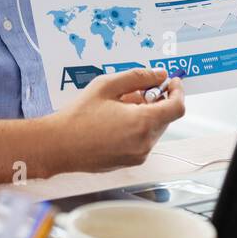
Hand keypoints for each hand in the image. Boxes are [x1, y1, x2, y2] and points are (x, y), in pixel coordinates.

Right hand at [47, 67, 184, 172]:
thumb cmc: (78, 116)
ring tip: (120, 106)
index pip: (177, 107)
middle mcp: (145, 143)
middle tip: (137, 90)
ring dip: (146, 115)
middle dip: (157, 101)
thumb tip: (160, 75)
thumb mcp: (107, 86)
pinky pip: (143, 141)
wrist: (58, 145)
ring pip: (154, 130)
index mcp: (143, 123)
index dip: (178, 91)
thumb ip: (138, 77)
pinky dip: (138, 128)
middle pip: (166, 118)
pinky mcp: (129, 163)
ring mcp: (138, 156)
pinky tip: (115, 121)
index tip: (172, 82)